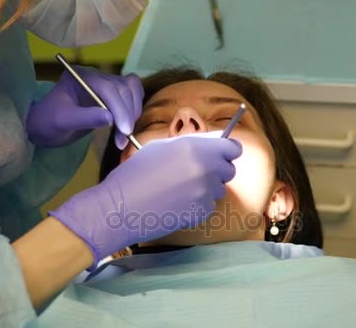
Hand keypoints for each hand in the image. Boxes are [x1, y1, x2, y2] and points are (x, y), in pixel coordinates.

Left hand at [26, 67, 142, 147]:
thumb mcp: (63, 122)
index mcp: (81, 77)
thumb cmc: (48, 122)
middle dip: (127, 114)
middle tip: (123, 139)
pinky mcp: (113, 93)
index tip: (124, 131)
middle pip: (123, 88)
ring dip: (133, 112)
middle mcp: (96, 76)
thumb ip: (86, 118)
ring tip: (124, 136)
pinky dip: (134, 108)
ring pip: (132, 89)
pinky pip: (133, 93)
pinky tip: (127, 125)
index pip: (108, 88)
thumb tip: (110, 118)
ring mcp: (106, 83)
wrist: (45, 125)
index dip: (119, 109)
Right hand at [49, 134, 241, 267]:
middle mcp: (207, 169)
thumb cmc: (135, 173)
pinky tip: (177, 202)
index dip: (227, 150)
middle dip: (217, 170)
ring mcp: (206, 193)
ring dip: (207, 187)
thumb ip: (189, 144)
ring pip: (218, 189)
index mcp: (197, 148)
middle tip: (196, 172)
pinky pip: (208, 205)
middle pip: (229, 169)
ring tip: (180, 188)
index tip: (220, 153)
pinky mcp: (201, 213)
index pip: (233, 148)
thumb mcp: (160, 147)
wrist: (121, 207)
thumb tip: (209, 144)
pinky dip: (198, 204)